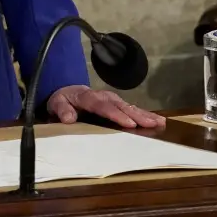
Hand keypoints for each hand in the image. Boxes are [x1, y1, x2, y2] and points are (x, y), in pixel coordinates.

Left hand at [46, 85, 165, 129]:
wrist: (67, 93)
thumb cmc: (62, 101)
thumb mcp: (56, 104)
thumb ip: (61, 109)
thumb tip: (68, 118)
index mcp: (87, 97)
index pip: (102, 106)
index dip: (116, 114)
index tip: (129, 123)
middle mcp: (103, 96)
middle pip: (120, 105)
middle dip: (136, 115)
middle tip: (152, 124)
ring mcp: (112, 100)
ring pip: (129, 107)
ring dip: (144, 115)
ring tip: (160, 123)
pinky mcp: (117, 104)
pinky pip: (132, 109)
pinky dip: (145, 115)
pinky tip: (158, 121)